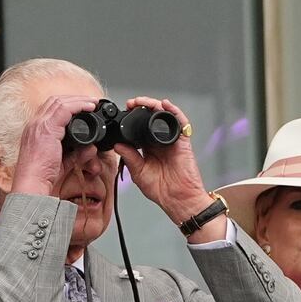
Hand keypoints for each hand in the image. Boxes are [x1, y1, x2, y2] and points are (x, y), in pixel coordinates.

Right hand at [11, 95, 99, 196]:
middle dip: (74, 99)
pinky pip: (64, 109)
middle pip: (54, 102)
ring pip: (60, 102)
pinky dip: (78, 106)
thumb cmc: (42, 177)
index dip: (68, 106)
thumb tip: (91, 149)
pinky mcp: (46, 128)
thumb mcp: (62, 163)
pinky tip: (89, 107)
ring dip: (78, 100)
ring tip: (92, 102)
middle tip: (91, 102)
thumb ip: (76, 154)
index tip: (84, 108)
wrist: (32, 184)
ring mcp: (39, 125)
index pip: (50, 110)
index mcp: (35, 131)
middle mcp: (35, 124)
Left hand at [113, 97, 224, 240]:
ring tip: (142, 102)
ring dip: (154, 105)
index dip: (131, 119)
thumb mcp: (139, 173)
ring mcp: (171, 140)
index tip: (122, 113)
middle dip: (141, 107)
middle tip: (130, 104)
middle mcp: (159, 142)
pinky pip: (181, 122)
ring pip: (164, 116)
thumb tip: (118, 145)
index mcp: (148, 149)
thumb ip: (129, 157)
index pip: (139, 128)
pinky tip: (165, 104)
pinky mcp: (183, 141)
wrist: (178, 199)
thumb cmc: (161, 190)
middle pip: (151, 118)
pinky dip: (174, 111)